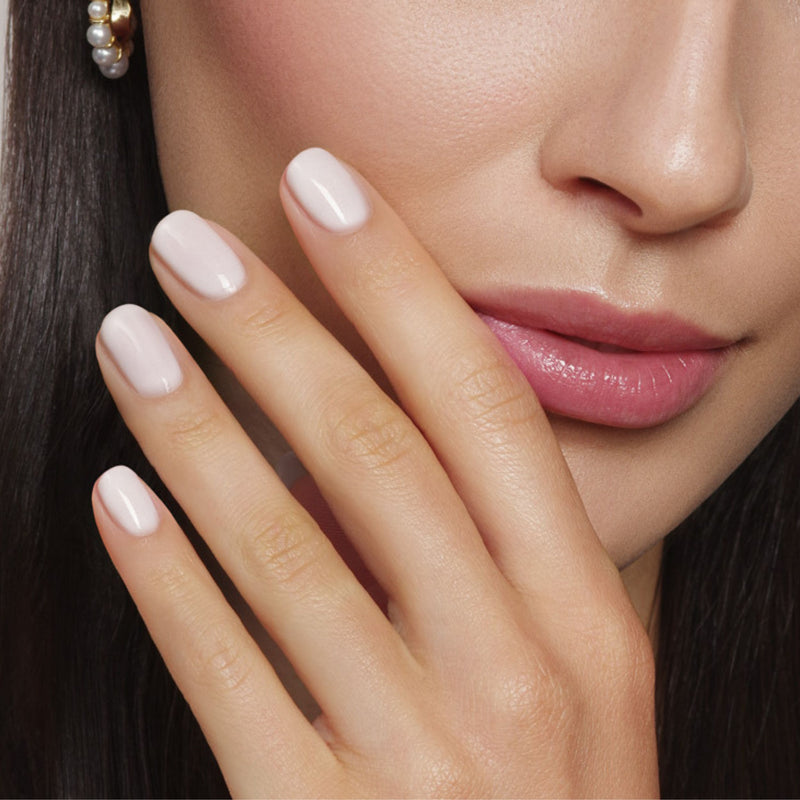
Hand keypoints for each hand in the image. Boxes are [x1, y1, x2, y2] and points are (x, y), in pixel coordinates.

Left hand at [92, 147, 657, 796]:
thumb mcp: (573, 673)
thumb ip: (491, 553)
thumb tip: (377, 431)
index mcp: (585, 611)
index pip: (482, 403)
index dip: (398, 285)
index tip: (328, 195)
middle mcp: (515, 663)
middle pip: (378, 452)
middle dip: (277, 330)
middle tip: (192, 245)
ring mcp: (424, 751)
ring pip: (287, 549)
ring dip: (196, 430)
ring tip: (131, 339)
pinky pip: (230, 674)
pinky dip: (168, 577)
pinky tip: (121, 500)